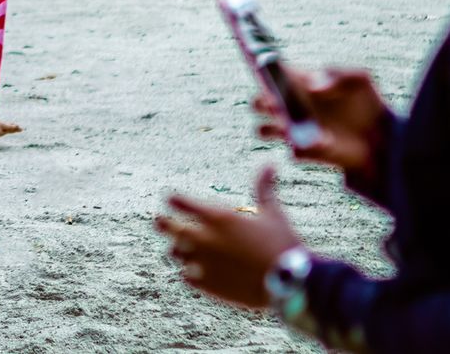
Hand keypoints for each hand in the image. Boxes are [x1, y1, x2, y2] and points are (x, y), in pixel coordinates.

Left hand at [156, 167, 302, 310]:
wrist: (291, 283)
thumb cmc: (283, 244)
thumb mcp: (273, 212)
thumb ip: (264, 188)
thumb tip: (269, 164)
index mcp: (218, 217)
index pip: (181, 202)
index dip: (175, 200)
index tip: (171, 199)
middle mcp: (205, 238)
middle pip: (170, 227)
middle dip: (163, 223)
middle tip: (158, 220)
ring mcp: (204, 262)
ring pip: (175, 253)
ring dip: (177, 249)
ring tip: (178, 248)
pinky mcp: (208, 285)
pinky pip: (186, 277)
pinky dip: (188, 272)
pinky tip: (192, 272)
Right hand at [253, 66, 387, 177]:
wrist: (383, 137)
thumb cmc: (368, 102)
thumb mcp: (359, 79)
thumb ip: (338, 74)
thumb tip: (312, 86)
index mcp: (298, 82)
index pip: (269, 73)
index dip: (260, 69)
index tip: (262, 68)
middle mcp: (290, 106)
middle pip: (256, 102)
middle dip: (261, 101)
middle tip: (276, 102)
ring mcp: (294, 130)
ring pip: (262, 130)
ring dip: (272, 128)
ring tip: (290, 124)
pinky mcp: (304, 151)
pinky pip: (294, 151)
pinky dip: (308, 146)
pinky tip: (327, 142)